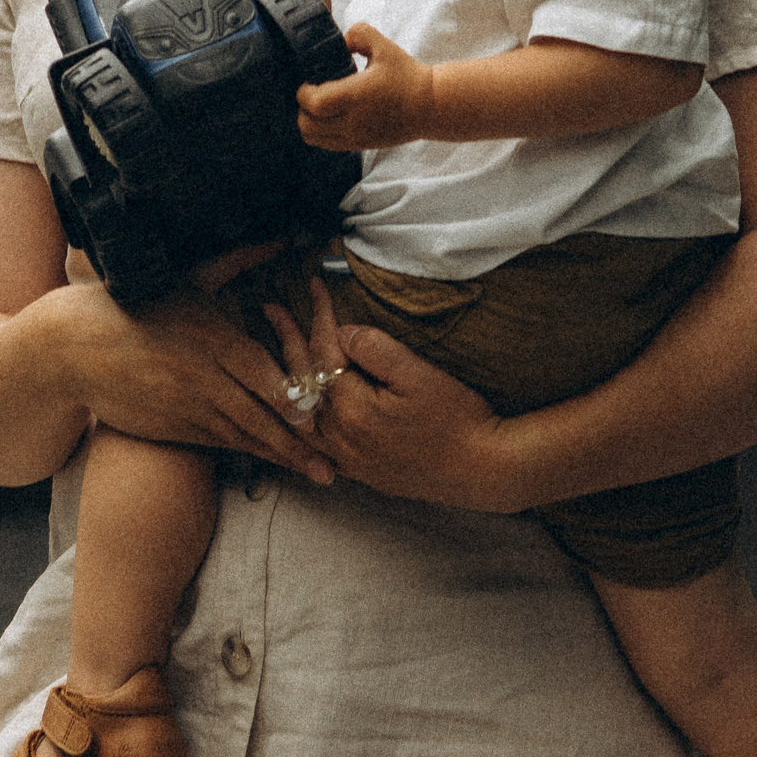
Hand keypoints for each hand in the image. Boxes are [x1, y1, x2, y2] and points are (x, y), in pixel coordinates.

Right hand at [48, 273, 334, 483]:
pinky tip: (273, 462)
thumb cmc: (134, 308)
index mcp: (209, 336)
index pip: (260, 372)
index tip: (316, 414)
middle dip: (297, 442)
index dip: (290, 396)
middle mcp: (200, 376)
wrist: (73, 348)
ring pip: (242, 436)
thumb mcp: (186, 280)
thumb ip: (237, 262)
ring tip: (317, 474)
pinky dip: (248, 454)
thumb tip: (279, 240)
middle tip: (332, 463)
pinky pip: (218, 443)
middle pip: (258, 414)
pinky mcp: (171, 428)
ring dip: (281, 456)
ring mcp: (185, 406)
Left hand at [263, 285, 526, 511]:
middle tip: (272, 309)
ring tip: (275, 350)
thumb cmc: (459, 421)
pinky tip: (295, 403)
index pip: (324, 351)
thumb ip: (375, 349)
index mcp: (350, 409)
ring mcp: (344, 456)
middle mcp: (337, 436)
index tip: (315, 285)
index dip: (320, 314)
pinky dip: (299, 414)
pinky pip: (312, 439)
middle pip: (301, 380)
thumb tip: (341, 332)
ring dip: (287, 376)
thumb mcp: (420, 376)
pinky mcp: (356, 469)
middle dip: (287, 339)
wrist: (485, 472)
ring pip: (300, 411)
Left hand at [296, 23, 434, 148]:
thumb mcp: (384, 46)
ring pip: (314, 139)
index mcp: (356, 96)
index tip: (308, 81)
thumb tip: (339, 43)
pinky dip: (321, 133)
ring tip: (318, 107)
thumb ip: (358, 35)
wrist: (431, 105)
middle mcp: (353, 121)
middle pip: (307, 125)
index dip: (303, 92)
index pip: (313, 103)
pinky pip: (328, 145)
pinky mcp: (361, 146)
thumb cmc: (408, 76)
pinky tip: (330, 117)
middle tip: (310, 93)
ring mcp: (356, 137)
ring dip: (309, 122)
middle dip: (302, 108)